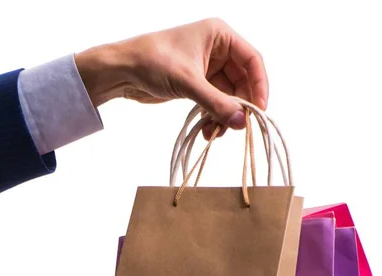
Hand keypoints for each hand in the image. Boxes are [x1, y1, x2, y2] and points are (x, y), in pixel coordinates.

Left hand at [74, 18, 267, 137]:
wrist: (122, 71)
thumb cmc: (152, 62)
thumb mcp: (188, 82)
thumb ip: (216, 103)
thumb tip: (240, 122)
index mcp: (219, 35)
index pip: (252, 60)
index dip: (259, 86)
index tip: (259, 110)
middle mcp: (217, 50)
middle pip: (242, 82)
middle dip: (238, 106)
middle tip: (235, 128)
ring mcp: (207, 68)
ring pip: (228, 96)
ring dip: (224, 116)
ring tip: (215, 133)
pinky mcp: (196, 85)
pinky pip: (214, 103)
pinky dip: (213, 117)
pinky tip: (208, 131)